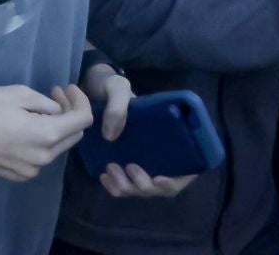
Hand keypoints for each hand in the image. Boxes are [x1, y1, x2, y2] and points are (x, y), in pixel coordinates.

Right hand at [0, 84, 93, 182]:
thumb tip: (57, 111)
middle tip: (53, 96)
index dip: (81, 101)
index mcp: (47, 135)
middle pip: (73, 136)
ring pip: (56, 148)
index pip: (83, 121)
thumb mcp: (17, 93)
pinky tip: (21, 131)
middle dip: (68, 114)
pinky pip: (39, 158)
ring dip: (54, 129)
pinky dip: (39, 143)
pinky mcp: (19, 176)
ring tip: (35, 113)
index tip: (67, 89)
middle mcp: (45, 157)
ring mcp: (32, 169)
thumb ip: (46, 102)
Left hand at [82, 67, 197, 197]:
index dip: (174, 182)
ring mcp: (142, 163)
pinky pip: (123, 186)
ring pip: (141, 189)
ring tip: (109, 170)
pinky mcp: (123, 165)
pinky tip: (104, 177)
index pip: (184, 172)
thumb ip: (117, 107)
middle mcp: (159, 156)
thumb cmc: (114, 88)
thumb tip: (111, 137)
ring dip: (127, 187)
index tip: (158, 178)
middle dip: (145, 185)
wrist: (95, 90)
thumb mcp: (117, 88)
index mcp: (170, 139)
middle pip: (161, 187)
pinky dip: (115, 187)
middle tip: (128, 168)